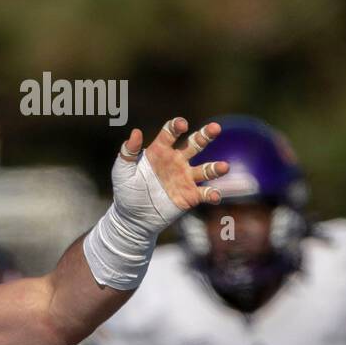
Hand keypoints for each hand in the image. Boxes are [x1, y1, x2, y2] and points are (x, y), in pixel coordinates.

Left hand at [111, 118, 227, 233]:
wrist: (132, 219)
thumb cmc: (126, 192)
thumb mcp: (121, 172)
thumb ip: (127, 153)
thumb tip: (135, 132)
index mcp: (160, 150)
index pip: (171, 132)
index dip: (177, 126)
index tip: (181, 125)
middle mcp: (177, 160)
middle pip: (196, 143)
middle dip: (206, 135)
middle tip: (215, 129)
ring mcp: (185, 178)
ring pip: (206, 168)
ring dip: (216, 167)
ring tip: (224, 167)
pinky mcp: (190, 195)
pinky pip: (205, 193)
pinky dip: (212, 194)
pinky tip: (215, 195)